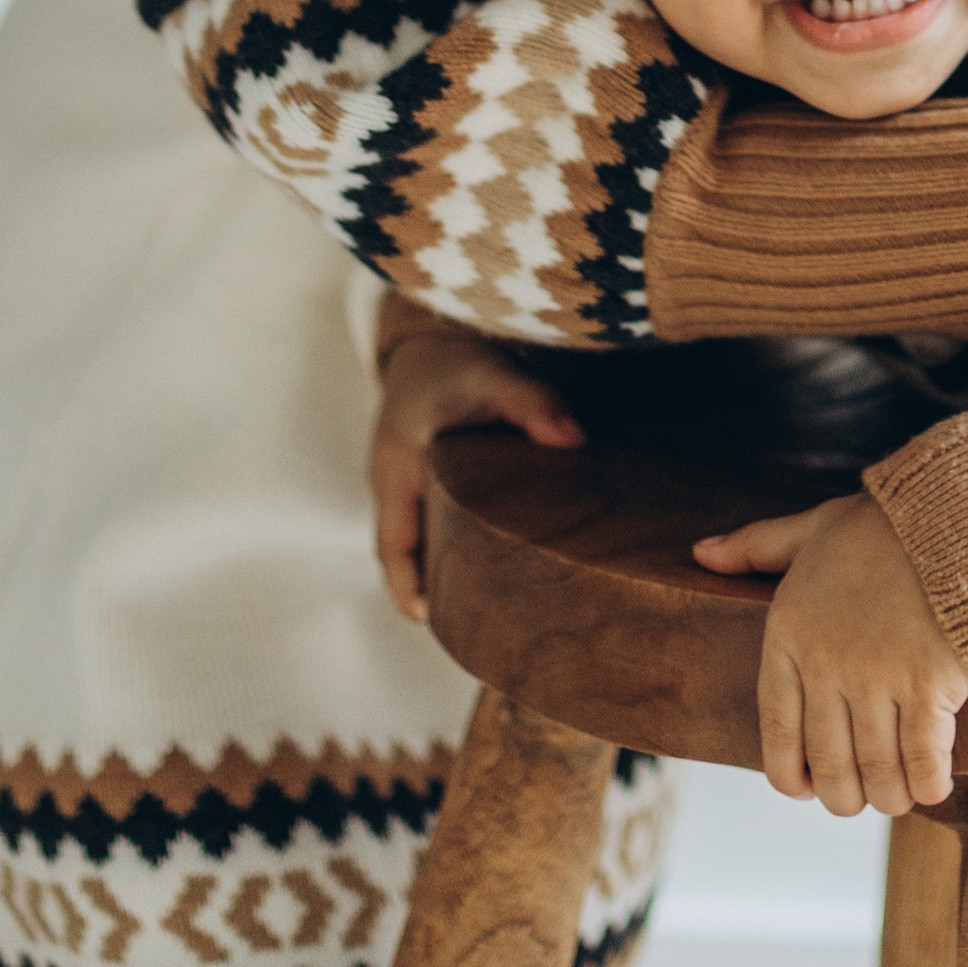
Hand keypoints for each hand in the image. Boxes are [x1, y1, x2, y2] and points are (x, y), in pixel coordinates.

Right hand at [370, 327, 582, 623]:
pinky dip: (442, 548)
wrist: (430, 339)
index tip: (428, 617)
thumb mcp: (493, 375)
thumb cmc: (458, 362)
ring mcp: (400, 482)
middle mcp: (391, 480)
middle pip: (400, 552)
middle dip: (425, 590)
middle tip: (466, 627)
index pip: (392, 542)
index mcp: (398, 464)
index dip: (407, 583)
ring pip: (412, 541)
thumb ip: (534, 404)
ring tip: (480, 609)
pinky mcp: (417, 479)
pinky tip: (481, 564)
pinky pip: (423, 524)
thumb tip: (577, 442)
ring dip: (434, 572)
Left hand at [691, 494, 967, 816]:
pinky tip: (933, 784)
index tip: (806, 790)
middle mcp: (825, 664)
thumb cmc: (881, 524)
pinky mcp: (926, 685)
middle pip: (828, 764)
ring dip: (888, 795)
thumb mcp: (809, 529)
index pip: (776, 732)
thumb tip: (700, 552)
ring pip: (876, 771)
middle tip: (860, 798)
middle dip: (843, 796)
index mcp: (788, 635)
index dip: (789, 775)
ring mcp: (875, 677)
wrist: (952, 511)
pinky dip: (927, 784)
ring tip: (899, 794)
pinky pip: (922, 760)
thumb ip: (754, 546)